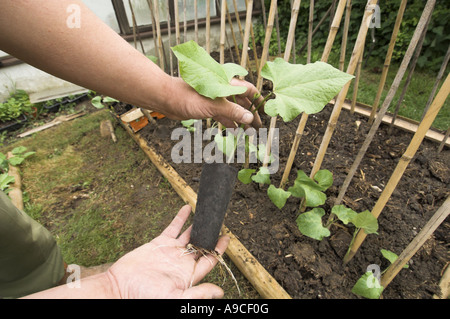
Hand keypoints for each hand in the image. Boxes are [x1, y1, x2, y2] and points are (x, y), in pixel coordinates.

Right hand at [105, 205, 229, 298]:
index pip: (210, 260)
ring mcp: (171, 251)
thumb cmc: (145, 296)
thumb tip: (219, 291)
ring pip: (189, 234)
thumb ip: (197, 293)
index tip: (227, 238)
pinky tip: (188, 208)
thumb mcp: (174, 297)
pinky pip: (173, 227)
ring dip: (198, 225)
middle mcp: (182, 262)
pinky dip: (181, 218)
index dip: (219, 249)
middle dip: (211, 235)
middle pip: (202, 245)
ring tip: (207, 215)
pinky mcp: (160, 243)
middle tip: (220, 223)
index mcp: (189, 275)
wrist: (120, 286)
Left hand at [163, 77, 263, 128]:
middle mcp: (223, 90)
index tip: (265, 112)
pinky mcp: (207, 107)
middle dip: (251, 114)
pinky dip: (229, 122)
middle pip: (242, 102)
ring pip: (232, 109)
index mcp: (227, 84)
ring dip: (240, 120)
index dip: (258, 101)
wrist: (166, 98)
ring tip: (249, 132)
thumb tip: (250, 118)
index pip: (249, 91)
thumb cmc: (187, 97)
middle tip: (258, 128)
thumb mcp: (213, 106)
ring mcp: (215, 99)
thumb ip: (232, 111)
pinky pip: (222, 115)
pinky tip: (235, 131)